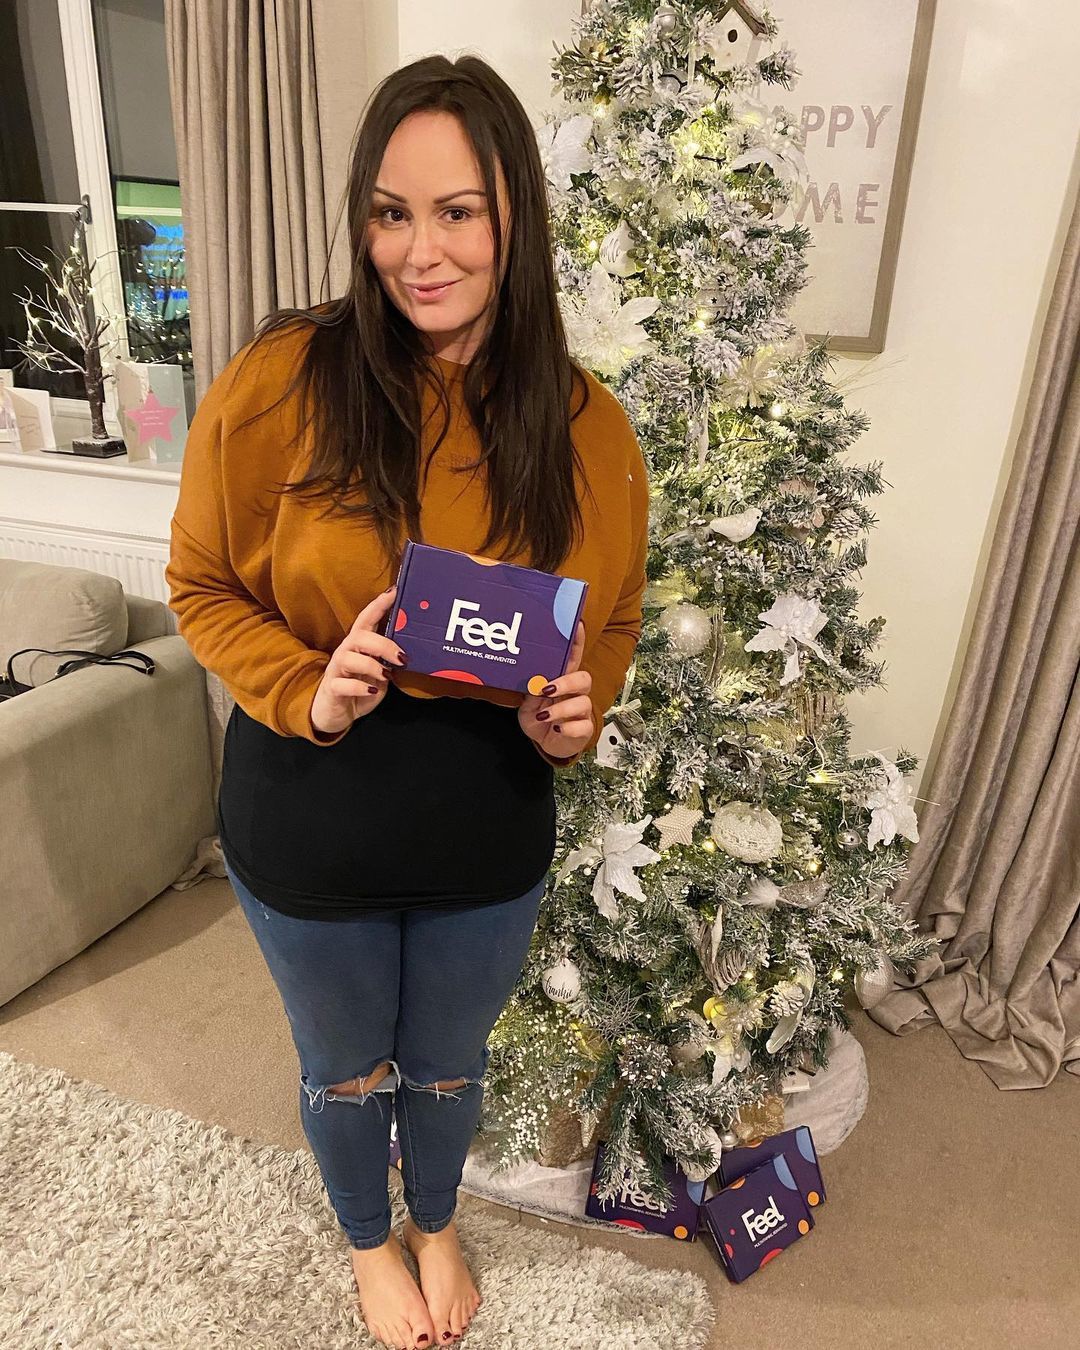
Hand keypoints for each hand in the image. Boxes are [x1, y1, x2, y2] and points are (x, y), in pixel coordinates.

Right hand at [309, 585, 405, 737]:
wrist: (337, 713)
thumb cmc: (361, 688)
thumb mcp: (380, 673)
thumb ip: (389, 662)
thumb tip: (411, 652)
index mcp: (359, 644)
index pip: (367, 618)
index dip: (379, 604)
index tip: (395, 592)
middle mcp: (346, 652)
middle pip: (359, 636)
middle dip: (383, 644)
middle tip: (402, 658)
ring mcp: (336, 670)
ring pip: (349, 657)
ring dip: (371, 665)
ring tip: (387, 675)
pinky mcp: (332, 689)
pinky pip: (342, 684)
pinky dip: (359, 687)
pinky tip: (372, 691)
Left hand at [517, 621, 593, 759]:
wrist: (546, 744)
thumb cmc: (540, 720)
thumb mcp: (528, 706)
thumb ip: (531, 693)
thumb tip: (533, 682)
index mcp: (563, 682)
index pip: (573, 658)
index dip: (577, 641)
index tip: (577, 625)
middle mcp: (575, 694)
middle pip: (583, 678)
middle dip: (567, 682)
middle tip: (547, 689)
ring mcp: (582, 712)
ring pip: (583, 703)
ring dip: (561, 709)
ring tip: (544, 716)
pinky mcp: (584, 730)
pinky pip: (583, 726)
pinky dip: (568, 728)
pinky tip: (558, 728)